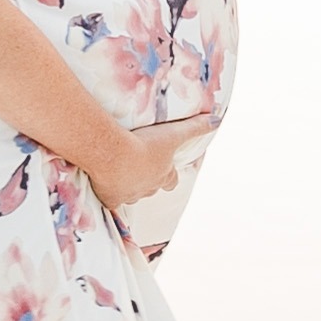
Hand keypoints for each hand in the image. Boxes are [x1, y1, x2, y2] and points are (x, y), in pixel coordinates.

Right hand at [95, 109, 220, 206]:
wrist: (112, 154)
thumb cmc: (145, 142)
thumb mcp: (173, 133)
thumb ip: (195, 127)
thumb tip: (217, 120)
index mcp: (164, 175)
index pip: (171, 180)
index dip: (168, 174)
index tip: (164, 168)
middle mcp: (149, 188)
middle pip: (151, 188)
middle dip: (147, 179)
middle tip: (137, 166)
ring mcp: (130, 195)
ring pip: (131, 194)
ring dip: (127, 185)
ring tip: (118, 171)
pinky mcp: (111, 199)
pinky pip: (110, 200)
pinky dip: (108, 194)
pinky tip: (102, 184)